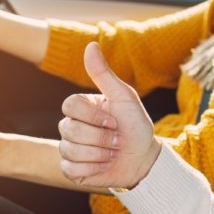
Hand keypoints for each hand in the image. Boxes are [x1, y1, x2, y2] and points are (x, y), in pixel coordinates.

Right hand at [59, 43, 159, 187]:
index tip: (114, 121)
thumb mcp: (124, 97)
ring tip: (113, 152)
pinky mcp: (71, 169)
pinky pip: (70, 169)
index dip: (93, 116)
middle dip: (101, 137)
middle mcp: (72, 126)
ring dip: (99, 154)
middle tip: (118, 140)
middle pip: (69, 129)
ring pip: (70, 150)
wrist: (144, 158)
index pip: (69, 105)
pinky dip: (93, 169)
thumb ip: (104, 73)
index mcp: (82, 107)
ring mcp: (69, 148)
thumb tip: (91, 44)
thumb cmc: (136, 125)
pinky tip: (104, 165)